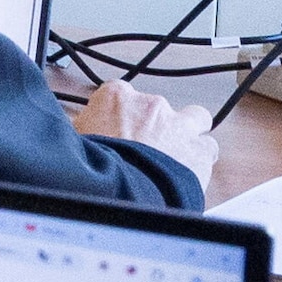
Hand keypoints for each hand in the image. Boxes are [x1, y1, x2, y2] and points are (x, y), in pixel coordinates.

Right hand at [82, 78, 226, 179]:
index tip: (114, 125)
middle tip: (142, 145)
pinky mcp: (199, 148)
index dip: (118, 111)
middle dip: (152, 123)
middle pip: (157, 107)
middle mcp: (150, 104)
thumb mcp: (74, 140)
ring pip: (194, 118)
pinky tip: (189, 169)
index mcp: (115, 97)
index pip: (117, 93)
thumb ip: (82, 129)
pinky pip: (208, 147)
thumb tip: (75, 132)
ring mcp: (178, 124)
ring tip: (174, 153)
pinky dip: (200, 157)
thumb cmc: (95, 166)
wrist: (122, 189)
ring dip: (186, 132)